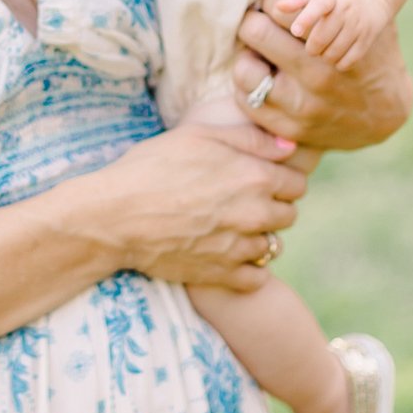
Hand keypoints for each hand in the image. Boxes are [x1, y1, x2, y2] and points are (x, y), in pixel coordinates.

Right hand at [68, 117, 310, 293]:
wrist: (115, 216)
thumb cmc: (152, 167)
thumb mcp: (199, 135)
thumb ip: (250, 139)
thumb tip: (290, 148)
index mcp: (254, 176)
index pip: (297, 183)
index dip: (279, 179)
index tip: (257, 178)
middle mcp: (255, 214)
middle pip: (289, 214)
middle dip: (271, 207)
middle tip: (240, 201)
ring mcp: (240, 248)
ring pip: (273, 246)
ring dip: (258, 237)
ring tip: (228, 227)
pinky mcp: (223, 275)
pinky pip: (257, 277)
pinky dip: (247, 268)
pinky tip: (225, 253)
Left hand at [232, 0, 412, 150]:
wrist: (386, 114)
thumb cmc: (371, 54)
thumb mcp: (364, 17)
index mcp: (332, 39)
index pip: (278, 4)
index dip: (272, 0)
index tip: (276, 6)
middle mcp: (316, 72)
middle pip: (257, 30)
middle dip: (254, 22)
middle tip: (258, 24)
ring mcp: (301, 105)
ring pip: (246, 70)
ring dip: (247, 56)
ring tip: (256, 52)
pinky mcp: (290, 129)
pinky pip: (249, 102)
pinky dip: (249, 87)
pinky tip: (261, 76)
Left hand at [273, 0, 391, 68]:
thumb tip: (278, 7)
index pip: (319, 5)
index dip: (306, 18)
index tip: (295, 30)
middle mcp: (346, 9)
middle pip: (321, 38)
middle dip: (312, 47)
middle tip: (312, 46)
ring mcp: (359, 25)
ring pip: (333, 53)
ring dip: (325, 56)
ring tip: (324, 50)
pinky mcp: (368, 39)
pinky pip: (348, 61)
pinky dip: (339, 63)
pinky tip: (337, 56)